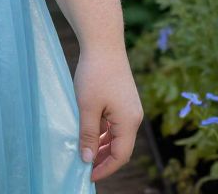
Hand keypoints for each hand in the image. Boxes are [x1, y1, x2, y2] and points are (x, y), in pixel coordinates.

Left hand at [73, 45, 143, 183]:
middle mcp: (133, 117)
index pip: (120, 155)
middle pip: (120, 147)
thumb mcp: (87, 106)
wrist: (103, 42)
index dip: (105, 168)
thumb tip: (87, 158)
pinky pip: (114, 122)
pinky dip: (102, 129)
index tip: (88, 176)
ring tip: (83, 151)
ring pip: (116, 134)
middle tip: (84, 166)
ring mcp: (129, 107)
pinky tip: (88, 131)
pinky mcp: (123, 99)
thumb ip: (88, 134)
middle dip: (103, 158)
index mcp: (129, 122)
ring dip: (101, 144)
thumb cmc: (95, 73)